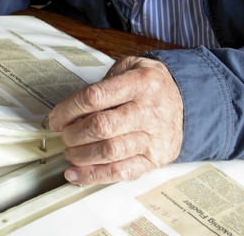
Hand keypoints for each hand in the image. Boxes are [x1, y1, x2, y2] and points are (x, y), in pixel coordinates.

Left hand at [48, 56, 183, 184]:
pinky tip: (78, 173)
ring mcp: (154, 137)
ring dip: (81, 155)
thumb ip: (103, 82)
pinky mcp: (155, 159)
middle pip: (101, 126)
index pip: (96, 96)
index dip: (69, 109)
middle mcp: (149, 110)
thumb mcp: (130, 67)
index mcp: (142, 83)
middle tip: (64, 135)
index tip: (56, 118)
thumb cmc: (150, 85)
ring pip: (109, 151)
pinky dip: (94, 175)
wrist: (187, 100)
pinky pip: (122, 172)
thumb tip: (73, 111)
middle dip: (73, 134)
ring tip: (70, 152)